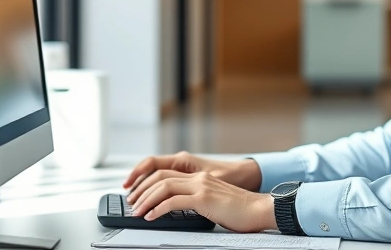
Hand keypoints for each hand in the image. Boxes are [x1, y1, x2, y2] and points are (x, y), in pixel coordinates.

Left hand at [123, 152, 261, 203]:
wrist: (259, 209)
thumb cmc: (240, 210)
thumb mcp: (214, 202)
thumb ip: (197, 201)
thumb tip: (178, 210)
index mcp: (200, 177)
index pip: (166, 173)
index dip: (147, 182)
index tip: (137, 193)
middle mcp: (198, 178)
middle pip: (160, 176)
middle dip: (141, 189)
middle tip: (131, 203)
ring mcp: (201, 186)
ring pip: (163, 186)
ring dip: (146, 199)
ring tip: (137, 211)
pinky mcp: (204, 198)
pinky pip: (173, 201)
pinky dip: (158, 209)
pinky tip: (151, 216)